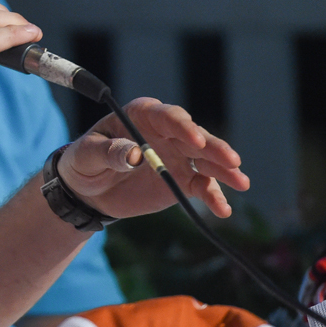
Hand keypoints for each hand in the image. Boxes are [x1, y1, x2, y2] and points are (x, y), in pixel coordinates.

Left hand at [58, 98, 249, 218]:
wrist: (88, 189)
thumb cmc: (84, 161)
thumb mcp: (87, 154)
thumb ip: (109, 152)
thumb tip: (133, 153)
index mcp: (142, 116)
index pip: (168, 116)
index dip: (183, 127)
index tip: (195, 141)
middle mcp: (166, 133)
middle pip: (195, 137)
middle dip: (214, 148)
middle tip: (231, 161)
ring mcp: (178, 156)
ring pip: (206, 160)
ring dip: (224, 171)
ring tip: (241, 183)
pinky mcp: (182, 180)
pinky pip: (202, 186)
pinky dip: (214, 197)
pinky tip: (223, 210)